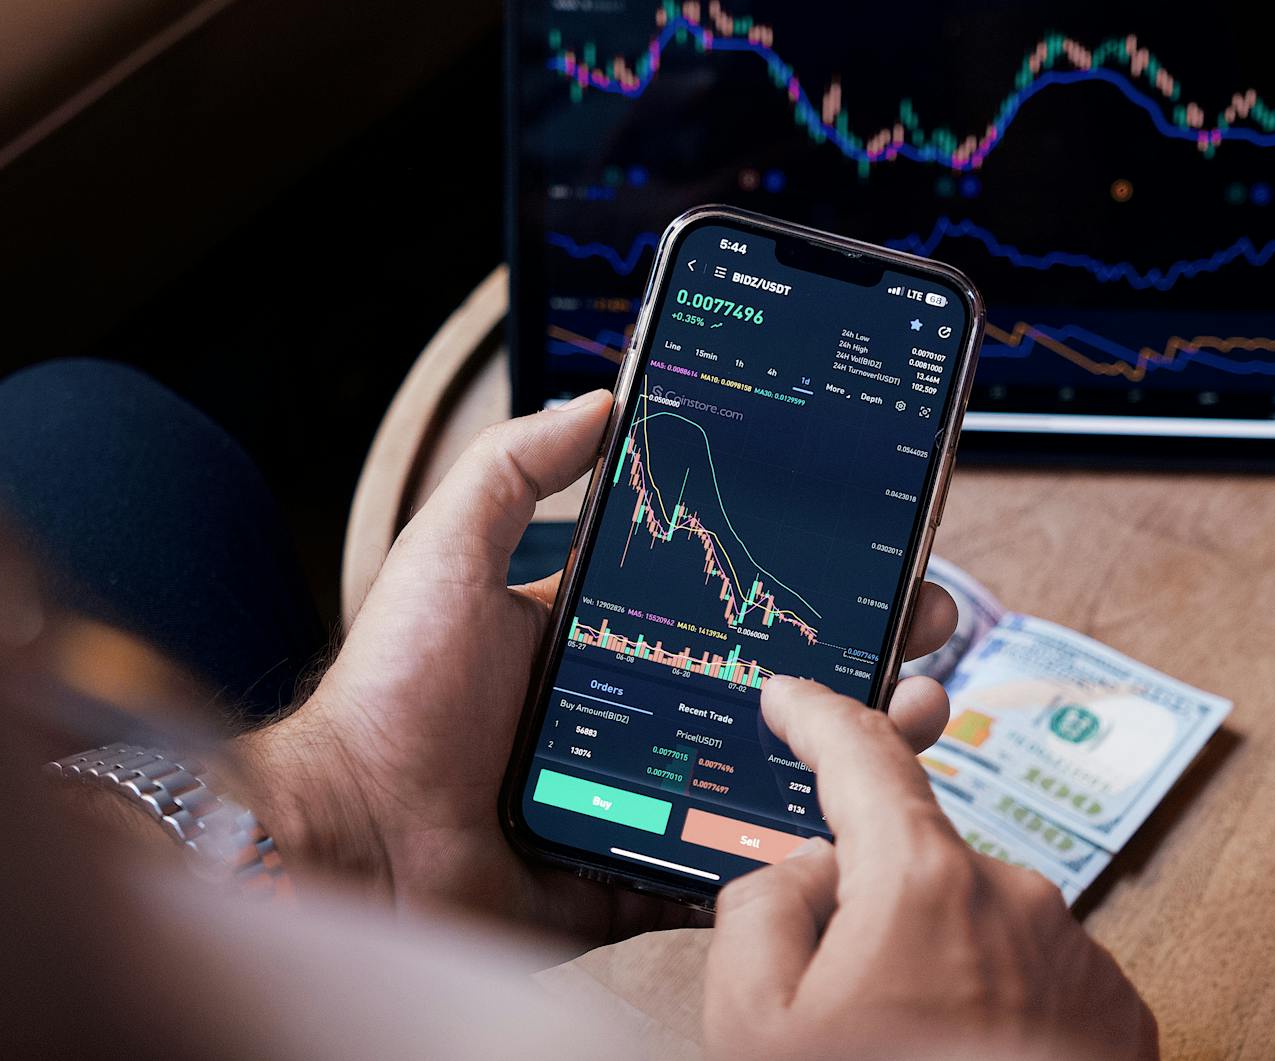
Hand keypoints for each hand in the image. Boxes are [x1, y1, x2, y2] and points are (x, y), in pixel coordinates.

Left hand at [241, 392, 959, 946]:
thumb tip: (599, 397)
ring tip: (923, 708)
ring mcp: (645, 802)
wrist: (346, 844)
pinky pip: (734, 868)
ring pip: (777, 774)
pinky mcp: (640, 877)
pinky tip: (861, 816)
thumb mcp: (449, 553)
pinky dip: (801, 848)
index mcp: (604, 642)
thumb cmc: (387, 698)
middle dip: (863, 651)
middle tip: (928, 625)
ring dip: (860, 744)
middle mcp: (636, 717)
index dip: (802, 576)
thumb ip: (514, 469)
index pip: (726, 598)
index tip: (870, 547)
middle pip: (774, 682)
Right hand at [703, 676, 1158, 1060]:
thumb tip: (806, 872)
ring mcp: (1077, 956)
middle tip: (836, 1008)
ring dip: (937, 972)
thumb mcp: (753, 1026)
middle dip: (869, 912)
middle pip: (913, 865)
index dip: (816, 716)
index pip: (861, 755)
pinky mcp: (1118, 1014)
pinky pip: (1034, 979)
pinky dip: (995, 1011)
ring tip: (907, 1053)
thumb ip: (760, 909)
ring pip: (974, 929)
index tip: (794, 698)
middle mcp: (1016, 897)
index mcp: (923, 881)